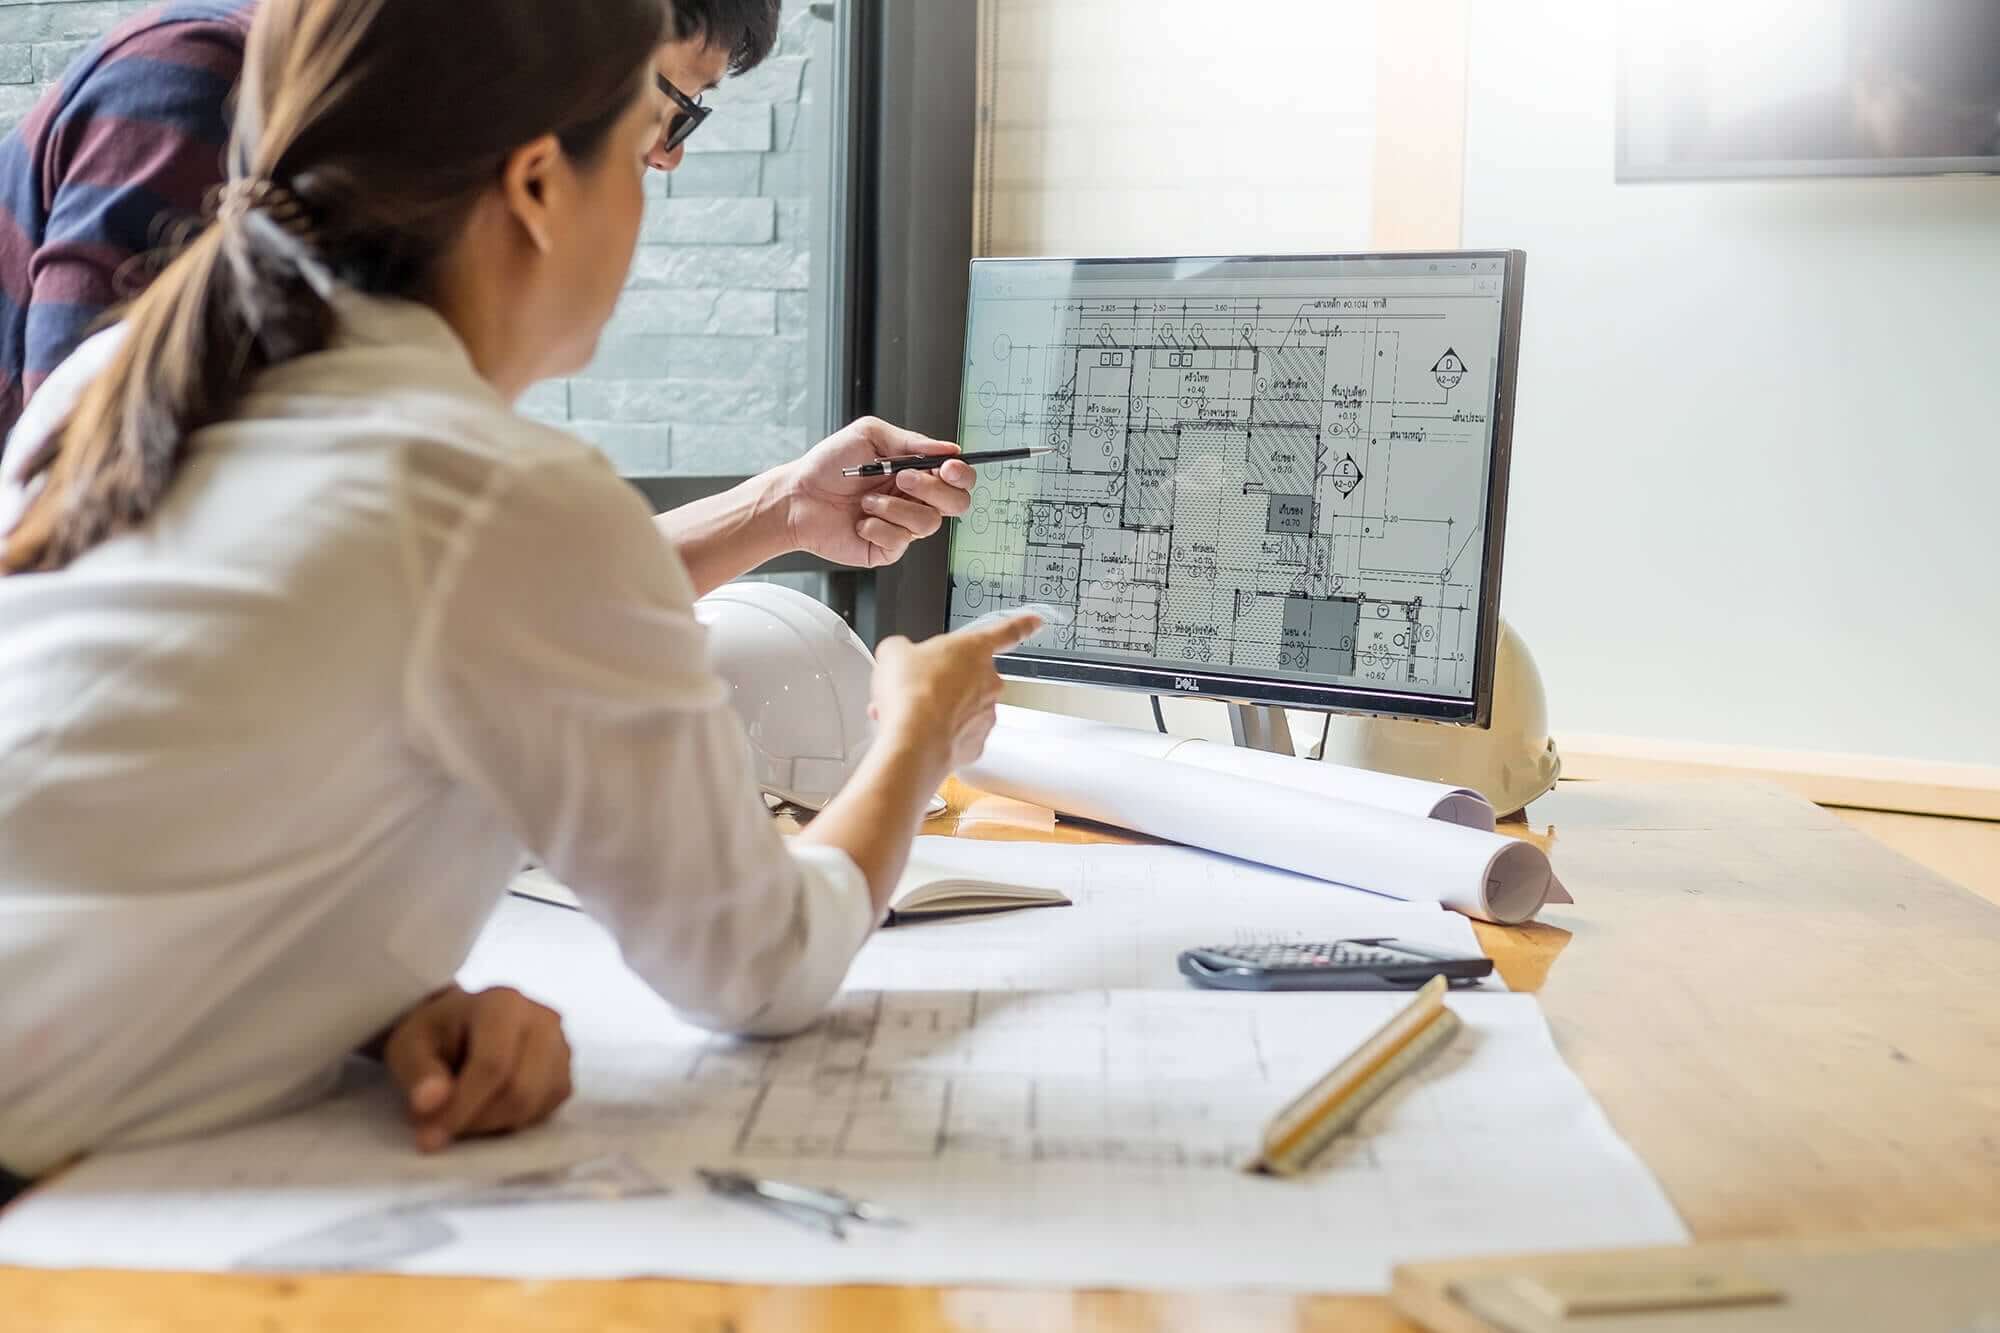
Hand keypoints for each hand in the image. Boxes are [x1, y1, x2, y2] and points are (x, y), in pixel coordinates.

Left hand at [379, 985, 572, 1152]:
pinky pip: (544, 1111)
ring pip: (534, 1105)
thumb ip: (418, 1074)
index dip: (462, 1107)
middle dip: (476, 1120)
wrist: (462, 1027)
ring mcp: (561, 1047)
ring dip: (492, 1124)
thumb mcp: (409, 1047)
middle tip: (441, 1127)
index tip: (429, 1138)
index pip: (493, 1064)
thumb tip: (429, 1105)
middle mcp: (543, 1019)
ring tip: (463, 1113)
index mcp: (503, 1003)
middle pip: (519, 1090)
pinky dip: (512, 1121)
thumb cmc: (435, 1035)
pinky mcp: (566, 1074)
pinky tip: (488, 1108)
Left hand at [778, 417, 974, 567]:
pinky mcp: (888, 548)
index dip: (961, 474)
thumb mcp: (870, 436)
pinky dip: (877, 526)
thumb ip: (910, 442)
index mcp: (916, 471)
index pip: (958, 477)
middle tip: (901, 479)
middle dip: (932, 489)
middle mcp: (914, 499)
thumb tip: (947, 447)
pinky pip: (900, 541)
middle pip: (956, 503)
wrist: (798, 497)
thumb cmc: (829, 465)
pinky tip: (860, 520)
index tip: (947, 467)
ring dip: (894, 507)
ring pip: (928, 523)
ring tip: (867, 501)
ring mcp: (903, 526)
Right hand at [870, 610, 1042, 776]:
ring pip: (961, 707)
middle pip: (969, 676)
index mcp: (973, 649)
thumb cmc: (911, 693)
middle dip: (944, 681)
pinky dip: (940, 733)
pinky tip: (919, 732)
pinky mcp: (976, 743)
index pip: (1005, 632)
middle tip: (918, 687)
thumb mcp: (894, 653)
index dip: (1022, 625)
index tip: (1036, 623)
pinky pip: (958, 734)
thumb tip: (900, 655)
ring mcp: (985, 713)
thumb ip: (903, 649)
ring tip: (910, 714)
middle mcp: (988, 681)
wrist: (913, 740)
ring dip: (938, 708)